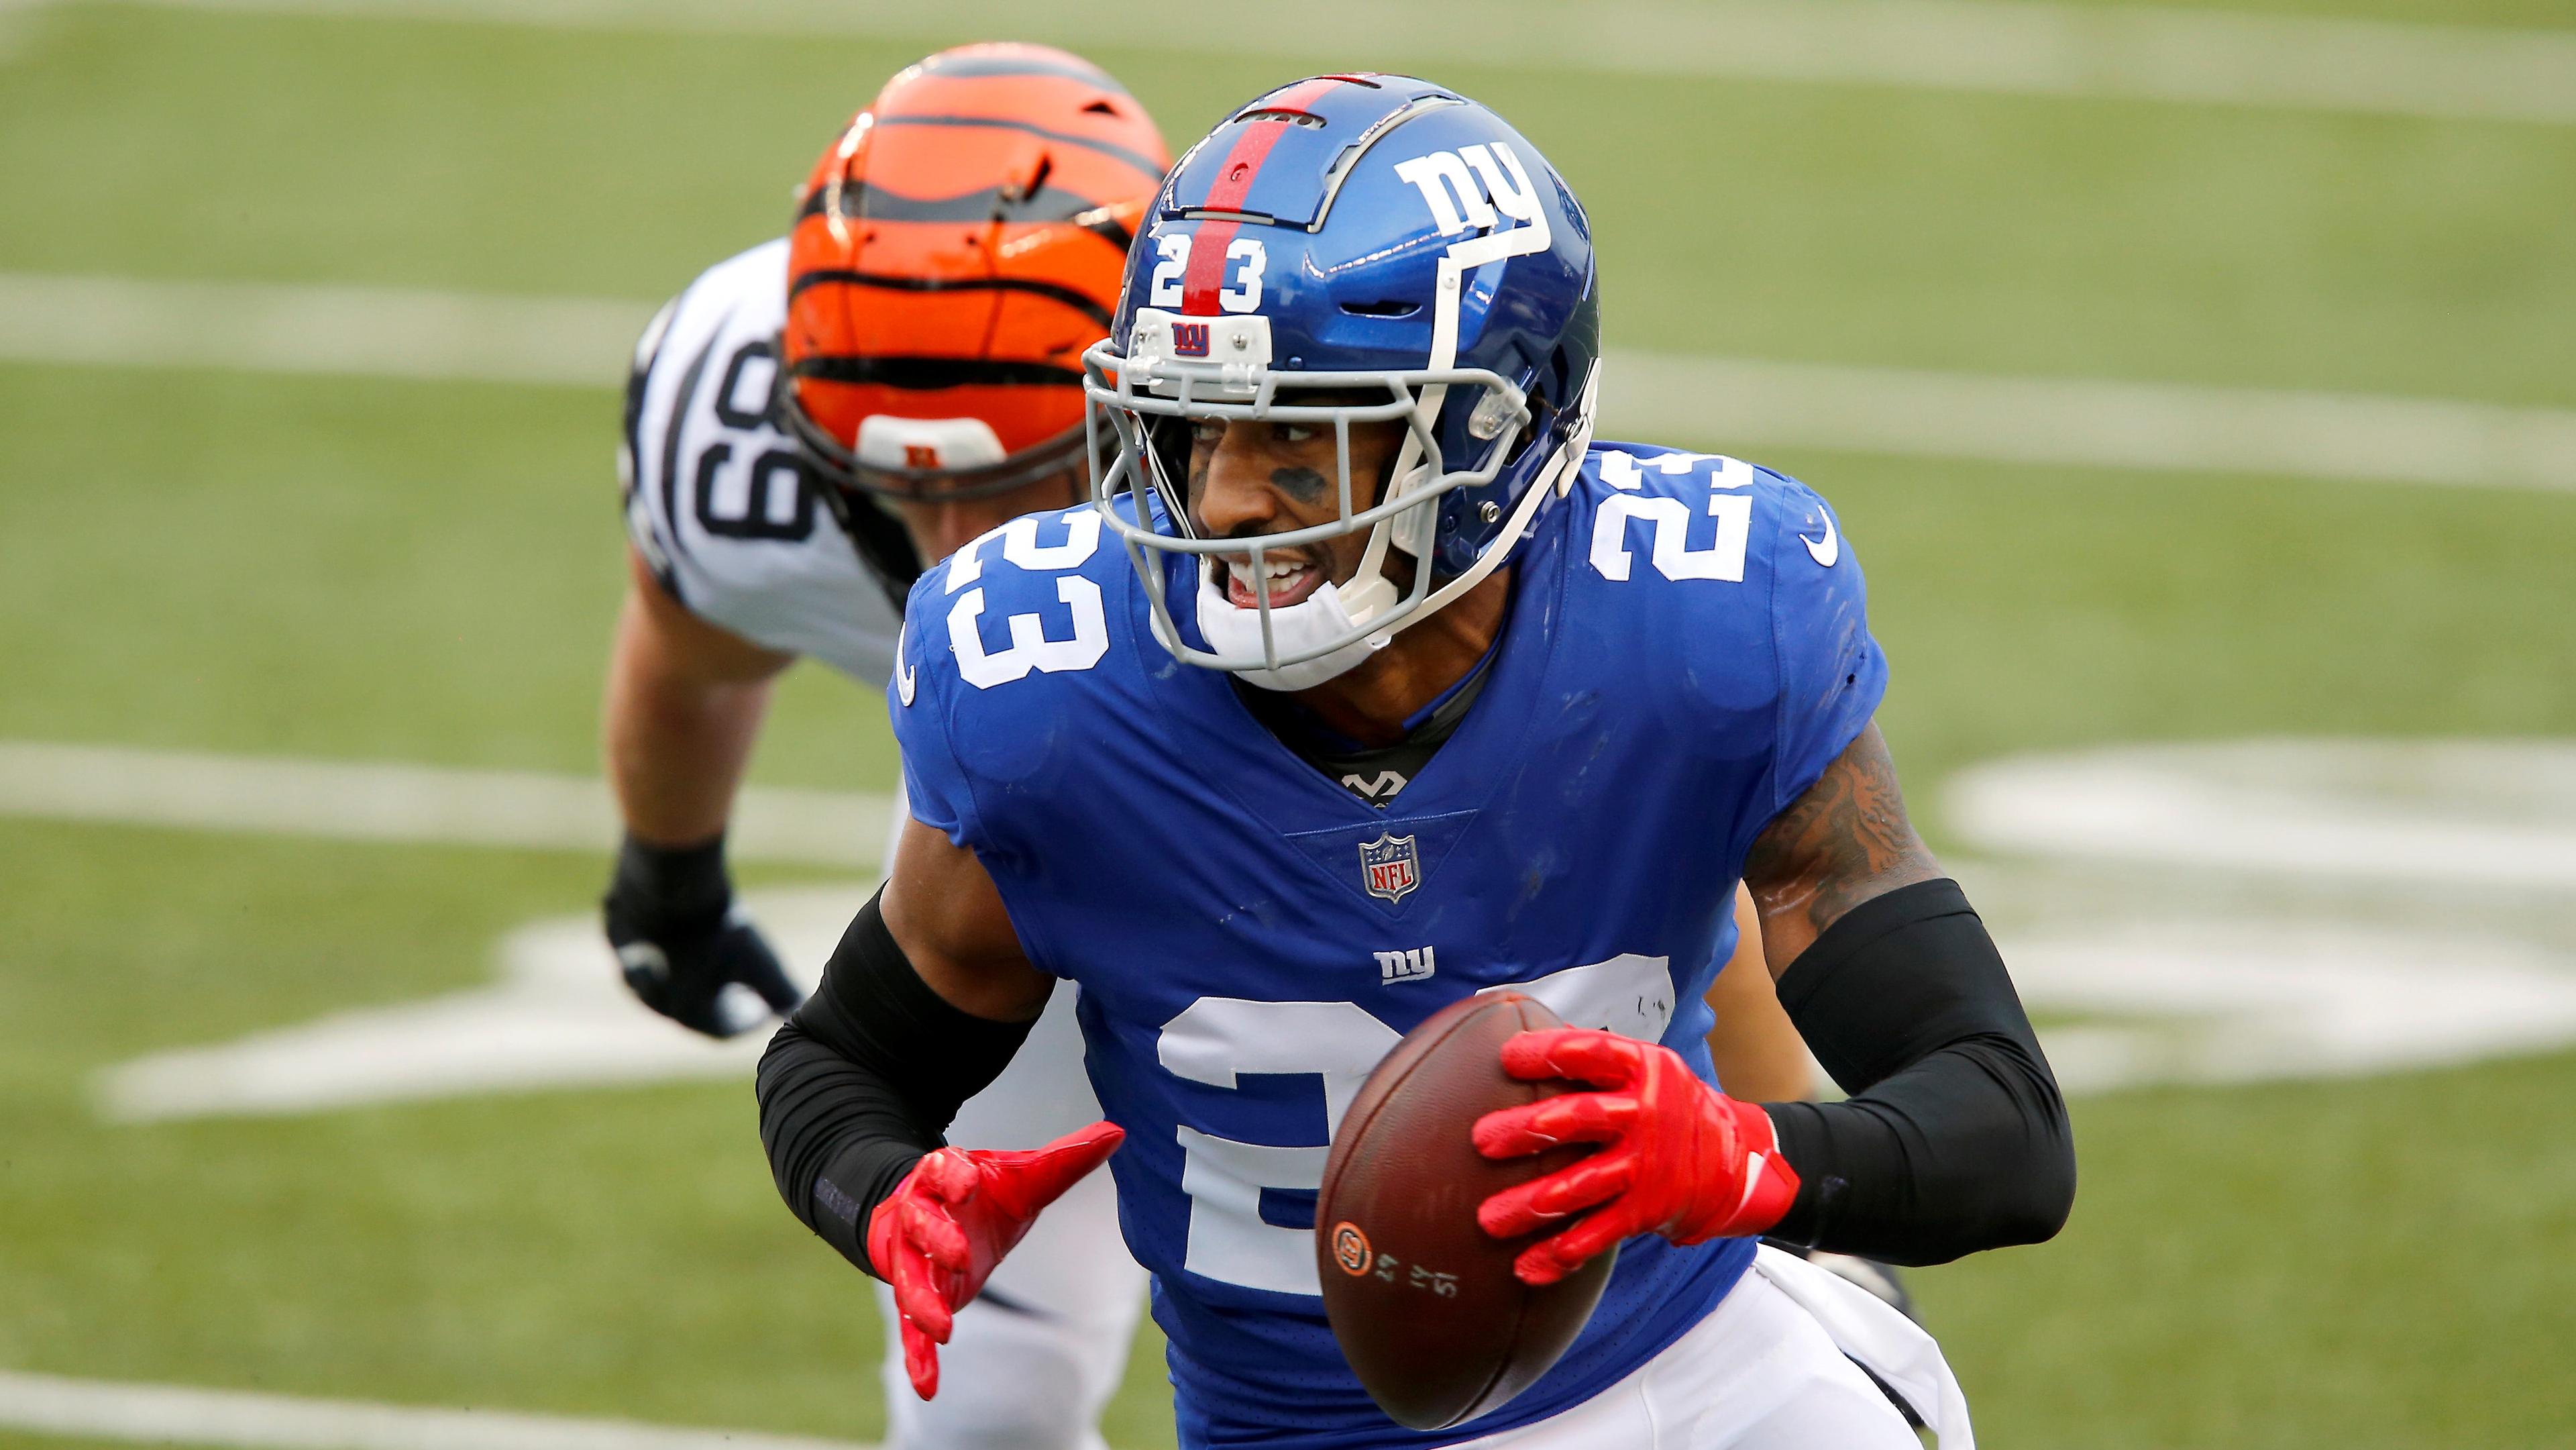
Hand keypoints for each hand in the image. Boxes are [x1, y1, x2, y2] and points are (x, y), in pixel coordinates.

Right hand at [603, 836, 801, 1036]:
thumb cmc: (718, 927)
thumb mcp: (759, 960)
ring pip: (663, 982)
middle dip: (719, 1002)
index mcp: (687, 1012)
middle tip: (743, 988)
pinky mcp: (619, 938)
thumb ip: (781, 992)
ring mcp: (630, 968)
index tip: (764, 1007)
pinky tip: (684, 929)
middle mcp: (653, 999)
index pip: (721, 1030)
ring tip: (716, 959)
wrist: (668, 881)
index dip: (746, 1020)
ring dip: (690, 977)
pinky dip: (666, 948)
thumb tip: (801, 1011)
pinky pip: (645, 950)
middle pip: (691, 1010)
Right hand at [868, 1121, 1124, 1399]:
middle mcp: (919, 1217)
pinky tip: (928, 1387)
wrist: (922, 1214)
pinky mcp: (914, 1296)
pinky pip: (909, 1331)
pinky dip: (918, 1358)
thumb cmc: (977, 1194)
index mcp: (944, 1178)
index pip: (943, 1170)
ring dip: (921, 1302)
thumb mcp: (1019, 1177)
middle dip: (938, 1239)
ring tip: (941, 1326)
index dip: (953, 1175)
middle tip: (961, 1255)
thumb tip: (1119, 1131)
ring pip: (910, 1279)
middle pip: (921, 1226)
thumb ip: (1063, 1159)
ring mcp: (910, 1260)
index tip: (968, 1181)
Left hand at [1472, 1028, 1798, 1285]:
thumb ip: (1592, 1059)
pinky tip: (1527, 1267)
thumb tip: (1513, 1036)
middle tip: (1482, 1141)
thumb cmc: (1666, 1105)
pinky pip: (1599, 1233)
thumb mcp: (1645, 1067)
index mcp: (1641, 1069)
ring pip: (1582, 1185)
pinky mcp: (1646, 1210)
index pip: (1592, 1052)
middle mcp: (1645, 1114)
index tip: (1506, 1058)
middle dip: (1529, 1129)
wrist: (1734, 1160)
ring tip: (1489, 1219)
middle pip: (1581, 1119)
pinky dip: (1562, 1253)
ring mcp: (1647, 1166)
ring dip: (1532, 1204)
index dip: (1549, 1053)